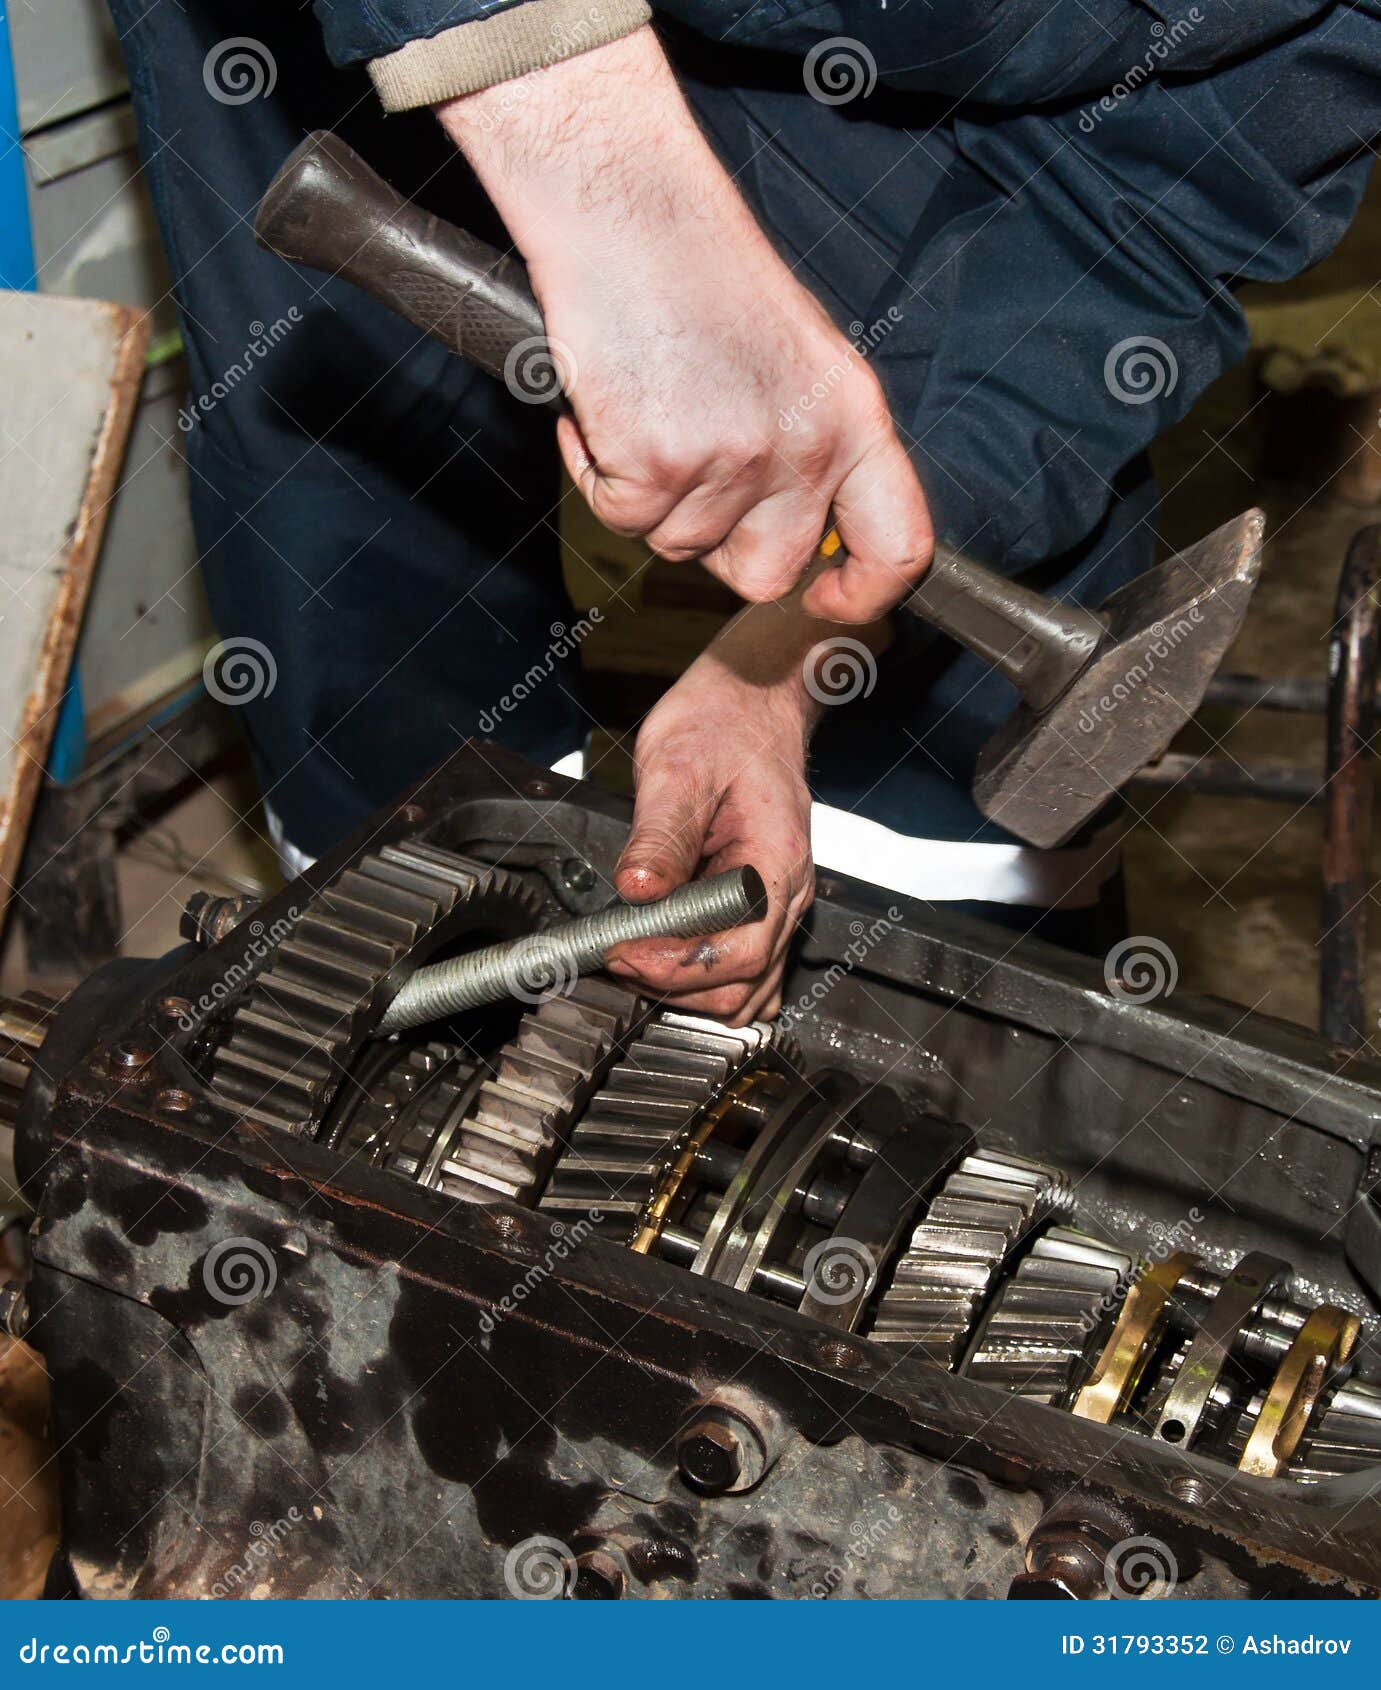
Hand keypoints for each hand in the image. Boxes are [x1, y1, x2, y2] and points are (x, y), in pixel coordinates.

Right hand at [437, 29, 931, 622]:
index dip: (866, 594)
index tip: (830, 602)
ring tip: (646, 411)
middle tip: (688, 482)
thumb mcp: (799, 361)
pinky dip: (597, 473)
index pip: (898, 545)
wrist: (627, 212)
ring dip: (650, 498)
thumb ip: (817, 448)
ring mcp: (731, 459)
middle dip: (721, 548)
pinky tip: (604, 411)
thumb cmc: (700, 273)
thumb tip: (808, 538)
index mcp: (855, 416)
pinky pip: (619, 517)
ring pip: (681, 546)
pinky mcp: (656, 462)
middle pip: (769, 572)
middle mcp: (805, 445)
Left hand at [599, 584, 887, 1021]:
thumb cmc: (721, 725)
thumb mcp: (678, 769)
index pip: (738, 952)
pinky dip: (701, 980)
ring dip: (686, 990)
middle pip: (742, 986)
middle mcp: (786, 894)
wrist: (750, 701)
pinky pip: (742, 968)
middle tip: (617, 955)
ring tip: (634, 957)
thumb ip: (660, 835)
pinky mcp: (757, 906)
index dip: (677, 966)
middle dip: (674, 984)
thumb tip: (637, 890)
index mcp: (776, 864)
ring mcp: (776, 904)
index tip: (622, 949)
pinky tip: (660, 956)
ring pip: (745, 990)